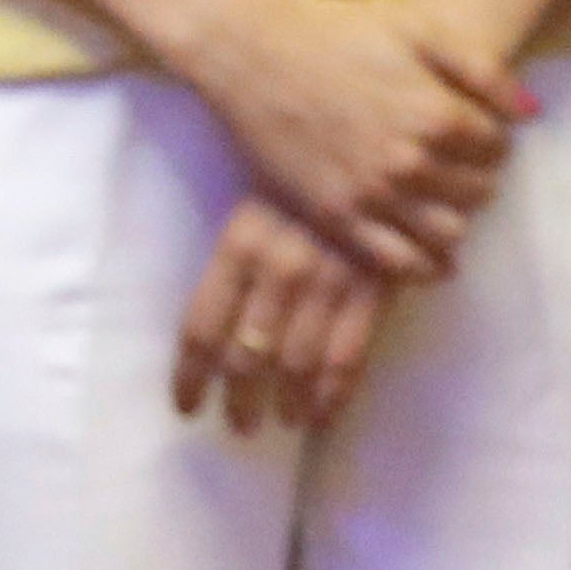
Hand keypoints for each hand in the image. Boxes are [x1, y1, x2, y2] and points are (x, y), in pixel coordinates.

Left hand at [176, 194, 393, 438]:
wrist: (383, 145)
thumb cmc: (308, 177)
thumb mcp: (259, 206)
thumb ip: (237, 263)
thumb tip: (212, 337)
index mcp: (241, 241)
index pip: (201, 326)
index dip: (190, 375)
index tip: (187, 406)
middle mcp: (279, 266)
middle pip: (245, 356)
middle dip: (239, 400)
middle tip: (238, 423)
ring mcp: (329, 279)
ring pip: (295, 364)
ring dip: (286, 403)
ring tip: (283, 420)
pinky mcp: (376, 287)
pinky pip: (348, 356)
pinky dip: (333, 395)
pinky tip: (322, 415)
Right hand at [184, 0, 518, 280]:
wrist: (254, 55)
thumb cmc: (337, 33)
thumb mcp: (419, 30)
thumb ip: (483, 70)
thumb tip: (531, 114)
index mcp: (435, 114)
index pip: (497, 149)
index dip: (493, 142)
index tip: (478, 135)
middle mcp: (408, 163)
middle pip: (477, 193)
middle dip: (478, 180)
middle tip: (461, 169)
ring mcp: (371, 195)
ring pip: (446, 234)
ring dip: (456, 221)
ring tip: (444, 204)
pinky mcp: (335, 218)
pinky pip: (396, 263)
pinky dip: (423, 265)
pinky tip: (430, 256)